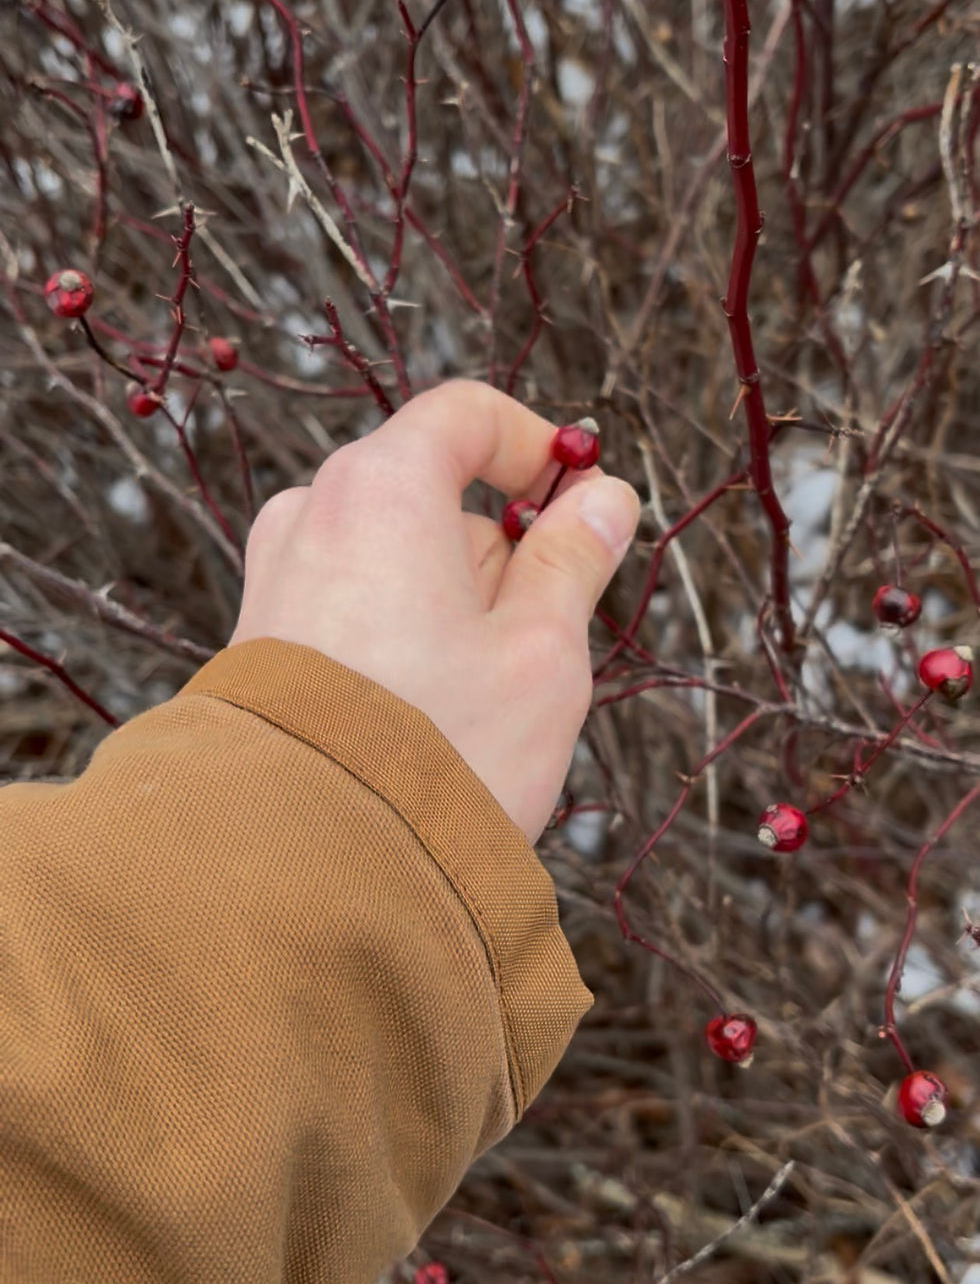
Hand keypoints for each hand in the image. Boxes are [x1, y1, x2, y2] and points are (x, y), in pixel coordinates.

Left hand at [229, 380, 639, 843]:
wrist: (303, 870)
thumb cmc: (439, 752)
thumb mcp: (542, 652)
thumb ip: (575, 559)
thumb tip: (602, 499)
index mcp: (380, 486)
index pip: (464, 414)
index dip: (536, 444)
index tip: (580, 501)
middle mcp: (311, 512)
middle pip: (432, 491)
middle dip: (500, 552)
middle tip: (542, 641)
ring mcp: (275, 576)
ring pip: (397, 554)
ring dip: (454, 602)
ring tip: (481, 701)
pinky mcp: (259, 638)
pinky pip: (354, 602)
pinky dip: (404, 635)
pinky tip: (426, 718)